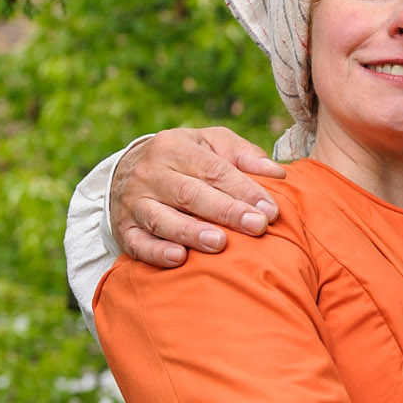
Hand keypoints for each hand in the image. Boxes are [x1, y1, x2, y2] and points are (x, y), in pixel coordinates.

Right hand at [111, 127, 287, 268]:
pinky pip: (138, 243)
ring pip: (162, 219)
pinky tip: (179, 259)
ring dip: (192, 232)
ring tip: (220, 244)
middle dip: (226, 211)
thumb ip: (244, 154)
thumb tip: (278, 173)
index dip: (244, 190)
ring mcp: (134, 202)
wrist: (126, 170)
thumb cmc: (184, 158)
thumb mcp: (210, 143)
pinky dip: (157, 252)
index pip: (213, 169)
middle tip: (257, 226)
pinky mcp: (124, 229)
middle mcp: (151, 173)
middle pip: (190, 194)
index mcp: (173, 147)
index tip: (270, 210)